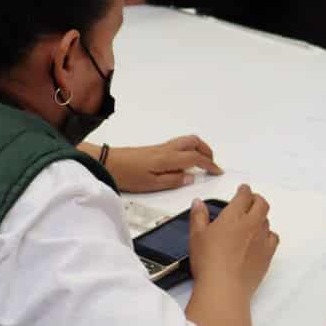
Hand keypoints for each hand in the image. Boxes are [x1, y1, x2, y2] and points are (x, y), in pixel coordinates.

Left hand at [102, 136, 223, 192]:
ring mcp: (160, 147)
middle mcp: (167, 149)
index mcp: (168, 158)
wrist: (107, 162)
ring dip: (198, 148)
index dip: (209, 164)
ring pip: (185, 141)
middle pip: (193, 141)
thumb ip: (173, 180)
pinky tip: (184, 162)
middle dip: (206, 150)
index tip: (217, 171)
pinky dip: (188, 149)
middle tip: (212, 163)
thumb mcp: (152, 184)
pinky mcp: (154, 149)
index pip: (195, 158)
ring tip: (201, 162)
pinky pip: (177, 144)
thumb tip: (190, 177)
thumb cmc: (128, 176)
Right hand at [189, 184, 278, 297]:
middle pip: (261, 204)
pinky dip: (269, 234)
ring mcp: (262, 239)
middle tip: (251, 200)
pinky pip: (273, 238)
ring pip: (267, 220)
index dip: (244, 190)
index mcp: (234, 216)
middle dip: (257, 199)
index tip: (243, 190)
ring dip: (261, 216)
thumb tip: (198, 203)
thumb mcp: (196, 236)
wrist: (224, 287)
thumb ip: (198, 216)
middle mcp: (251, 224)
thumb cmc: (209, 262)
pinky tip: (262, 238)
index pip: (244, 196)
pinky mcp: (267, 255)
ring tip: (254, 219)